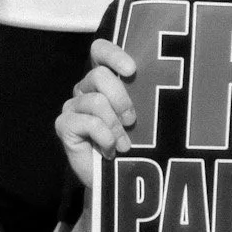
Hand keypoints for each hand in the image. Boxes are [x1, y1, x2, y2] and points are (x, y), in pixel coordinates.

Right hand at [54, 38, 139, 186]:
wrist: (117, 180)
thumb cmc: (134, 145)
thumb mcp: (145, 116)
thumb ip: (144, 95)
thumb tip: (166, 82)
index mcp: (104, 80)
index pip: (100, 51)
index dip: (113, 54)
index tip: (131, 70)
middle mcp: (85, 89)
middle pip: (99, 75)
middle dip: (121, 98)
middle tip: (131, 121)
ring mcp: (73, 107)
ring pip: (96, 100)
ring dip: (115, 126)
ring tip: (124, 144)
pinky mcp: (64, 125)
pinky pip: (88, 122)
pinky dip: (105, 137)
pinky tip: (110, 151)